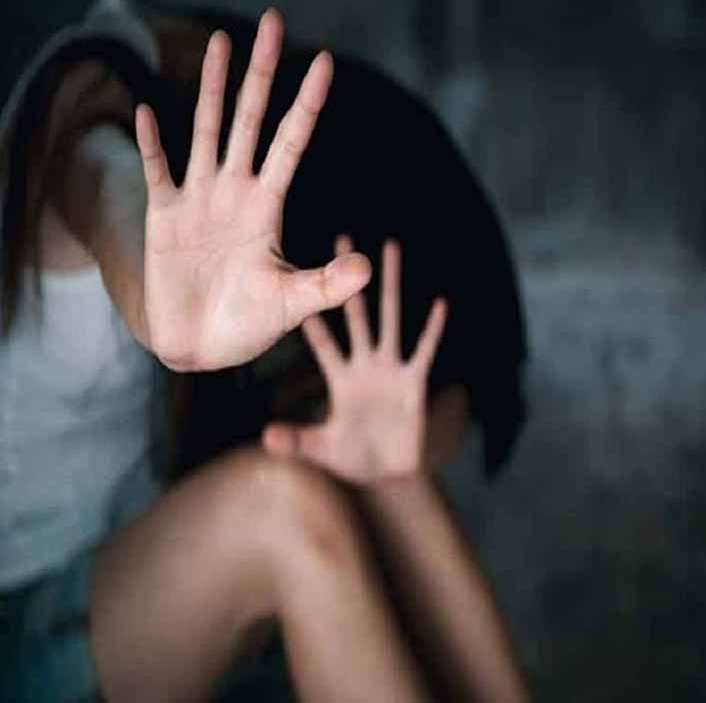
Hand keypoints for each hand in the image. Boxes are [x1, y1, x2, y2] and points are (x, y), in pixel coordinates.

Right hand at [134, 9, 369, 370]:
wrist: (200, 346)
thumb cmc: (249, 322)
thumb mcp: (294, 304)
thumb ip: (327, 285)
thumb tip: (367, 270)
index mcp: (269, 207)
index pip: (291, 143)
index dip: (306, 105)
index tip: (323, 62)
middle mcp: (236, 192)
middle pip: (251, 120)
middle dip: (262, 74)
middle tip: (273, 21)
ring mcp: (199, 200)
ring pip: (208, 131)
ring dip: (213, 89)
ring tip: (221, 44)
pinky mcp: (165, 218)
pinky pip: (159, 173)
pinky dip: (153, 146)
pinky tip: (148, 112)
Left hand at [262, 236, 446, 482]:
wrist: (390, 470)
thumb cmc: (352, 456)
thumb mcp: (320, 449)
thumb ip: (296, 442)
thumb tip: (265, 438)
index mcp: (340, 378)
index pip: (321, 341)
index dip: (310, 316)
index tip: (295, 281)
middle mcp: (364, 365)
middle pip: (355, 314)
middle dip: (349, 279)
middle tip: (341, 237)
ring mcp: (390, 370)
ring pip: (390, 320)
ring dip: (390, 286)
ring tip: (390, 248)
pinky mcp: (414, 383)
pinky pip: (423, 351)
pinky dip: (432, 330)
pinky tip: (440, 304)